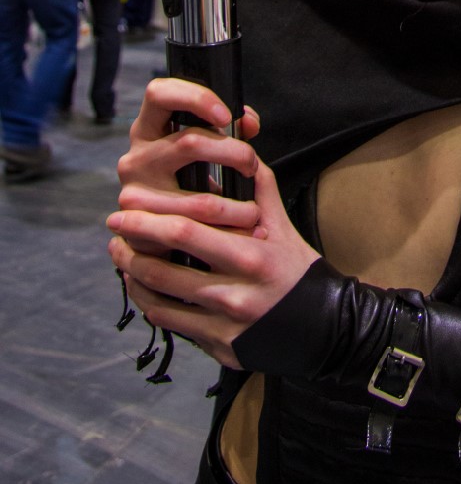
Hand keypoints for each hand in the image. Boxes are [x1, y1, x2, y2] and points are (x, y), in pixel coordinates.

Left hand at [107, 78, 318, 366]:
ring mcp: (224, 324)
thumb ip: (258, 184)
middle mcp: (235, 292)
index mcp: (251, 254)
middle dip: (134, 242)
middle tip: (114, 223)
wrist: (323, 326)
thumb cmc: (296, 267)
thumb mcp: (282, 224)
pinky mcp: (218, 347)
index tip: (128, 204)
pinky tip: (141, 285)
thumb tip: (242, 137)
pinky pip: (171, 323)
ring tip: (120, 253)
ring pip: (160, 298)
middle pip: (166, 266)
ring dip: (133, 272)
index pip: (188, 231)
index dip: (149, 218)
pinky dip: (149, 301)